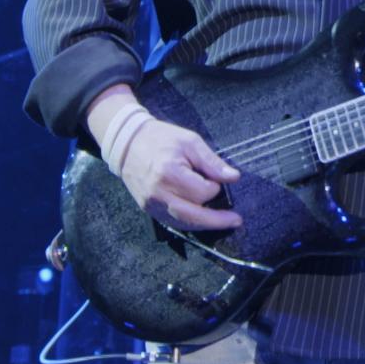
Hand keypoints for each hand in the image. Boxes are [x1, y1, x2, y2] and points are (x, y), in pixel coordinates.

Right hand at [87, 85, 240, 231]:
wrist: (128, 143)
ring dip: (205, 225)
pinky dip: (189, 223)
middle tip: (236, 220)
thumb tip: (233, 177)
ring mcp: (151, 204)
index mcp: (169, 172)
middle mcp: (158, 193)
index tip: (214, 178)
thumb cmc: (161, 138)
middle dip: (217, 219)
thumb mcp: (190, 141)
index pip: (202, 191)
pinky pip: (172, 222)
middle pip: (193, 215)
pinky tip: (202, 221)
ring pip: (183, 223)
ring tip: (223, 222)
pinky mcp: (148, 209)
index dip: (214, 186)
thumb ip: (211, 162)